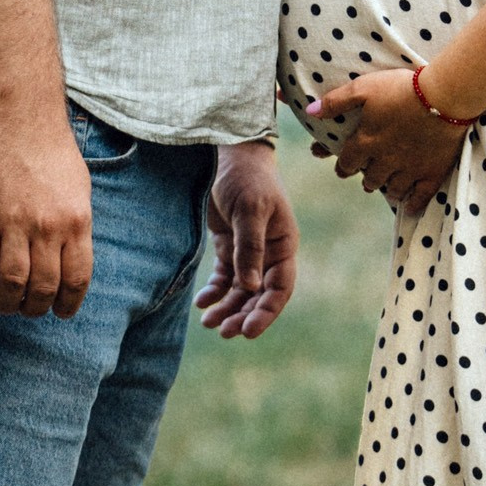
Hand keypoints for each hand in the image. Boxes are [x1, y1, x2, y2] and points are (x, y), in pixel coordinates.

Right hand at [0, 109, 92, 317]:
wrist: (20, 117)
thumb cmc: (51, 151)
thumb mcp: (78, 189)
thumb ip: (73, 227)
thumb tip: (67, 262)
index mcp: (77, 222)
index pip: (76, 279)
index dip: (68, 304)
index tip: (60, 312)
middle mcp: (49, 227)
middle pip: (43, 287)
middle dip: (36, 308)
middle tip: (28, 310)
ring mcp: (15, 223)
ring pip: (12, 282)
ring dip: (9, 302)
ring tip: (6, 304)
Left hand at [195, 142, 299, 339]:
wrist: (228, 154)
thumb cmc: (247, 177)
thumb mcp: (251, 209)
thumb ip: (249, 247)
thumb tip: (251, 287)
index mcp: (284, 245)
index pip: (280, 287)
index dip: (267, 311)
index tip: (248, 330)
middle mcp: (269, 252)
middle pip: (259, 294)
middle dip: (243, 315)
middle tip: (223, 332)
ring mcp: (248, 251)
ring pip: (241, 290)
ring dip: (227, 308)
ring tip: (209, 322)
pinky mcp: (228, 245)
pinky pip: (224, 277)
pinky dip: (215, 292)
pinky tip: (202, 302)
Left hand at [306, 69, 467, 216]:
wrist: (443, 96)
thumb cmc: (401, 88)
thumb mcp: (364, 87)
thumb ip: (337, 101)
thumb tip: (310, 112)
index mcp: (366, 142)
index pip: (347, 163)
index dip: (343, 167)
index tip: (343, 168)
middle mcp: (385, 161)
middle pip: (370, 179)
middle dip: (366, 178)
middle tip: (367, 177)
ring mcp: (409, 169)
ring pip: (392, 189)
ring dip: (386, 188)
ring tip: (386, 186)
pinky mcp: (432, 172)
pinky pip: (420, 196)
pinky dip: (412, 204)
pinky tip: (408, 208)